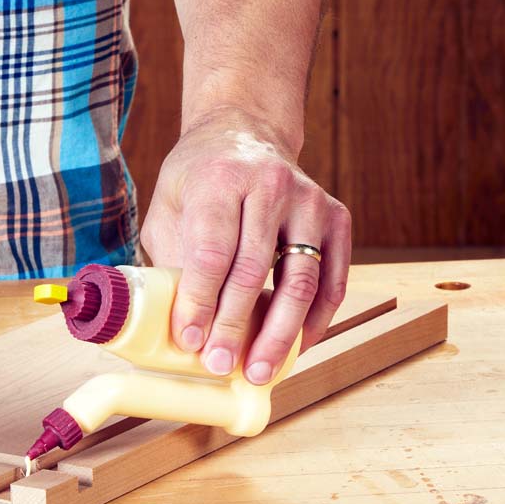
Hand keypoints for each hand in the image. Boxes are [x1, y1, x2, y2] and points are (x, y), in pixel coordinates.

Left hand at [140, 108, 351, 384]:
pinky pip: (333, 280)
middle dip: (235, 327)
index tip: (189, 342)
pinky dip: (315, 320)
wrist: (245, 132)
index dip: (199, 302)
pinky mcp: (336, 217)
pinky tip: (298, 346)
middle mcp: (269, 186)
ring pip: (300, 281)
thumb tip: (168, 327)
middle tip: (220, 365)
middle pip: (253, 271)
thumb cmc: (199, 181)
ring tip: (260, 371)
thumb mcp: (169, 206)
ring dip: (279, 334)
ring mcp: (309, 201)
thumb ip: (170, 258)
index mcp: (219, 180)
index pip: (211, 252)